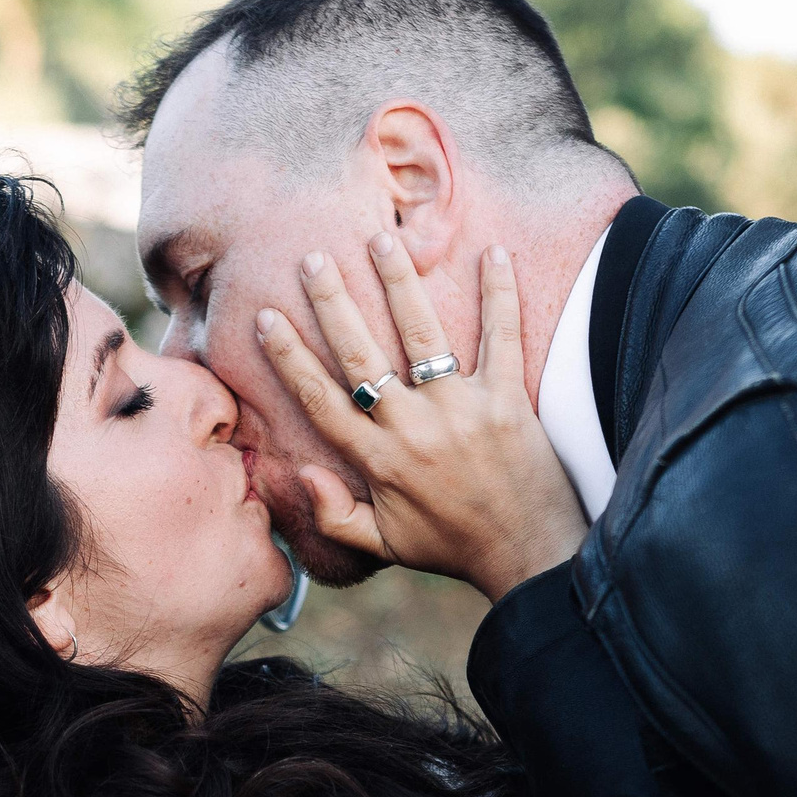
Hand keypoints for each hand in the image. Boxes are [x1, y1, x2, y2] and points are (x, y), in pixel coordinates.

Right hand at [254, 237, 585, 600]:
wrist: (528, 555)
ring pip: (422, 336)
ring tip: (381, 240)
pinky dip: (500, 294)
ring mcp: (462, 412)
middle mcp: (414, 430)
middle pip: (362, 356)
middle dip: (334, 304)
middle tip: (314, 259)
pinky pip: (503, 338)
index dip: (290, 358)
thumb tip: (301, 475)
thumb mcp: (385, 545)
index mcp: (380, 462)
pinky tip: (493, 252)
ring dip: (399, 284)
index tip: (268, 318)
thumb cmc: (453, 547)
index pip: (322, 400)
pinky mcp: (508, 402)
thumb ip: (335, 516)